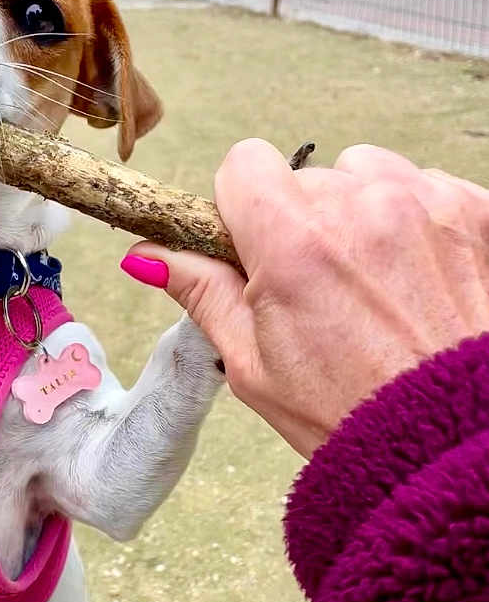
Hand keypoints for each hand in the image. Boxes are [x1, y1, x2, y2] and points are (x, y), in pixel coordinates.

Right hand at [121, 140, 488, 456]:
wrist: (442, 438)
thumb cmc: (343, 411)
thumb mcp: (250, 362)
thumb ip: (200, 291)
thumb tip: (145, 256)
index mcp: (294, 243)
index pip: (244, 163)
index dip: (237, 203)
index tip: (248, 243)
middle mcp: (361, 206)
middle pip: (302, 177)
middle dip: (296, 221)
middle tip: (310, 286)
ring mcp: (423, 202)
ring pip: (361, 172)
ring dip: (352, 211)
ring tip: (363, 277)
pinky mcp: (471, 209)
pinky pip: (418, 183)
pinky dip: (406, 216)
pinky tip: (406, 273)